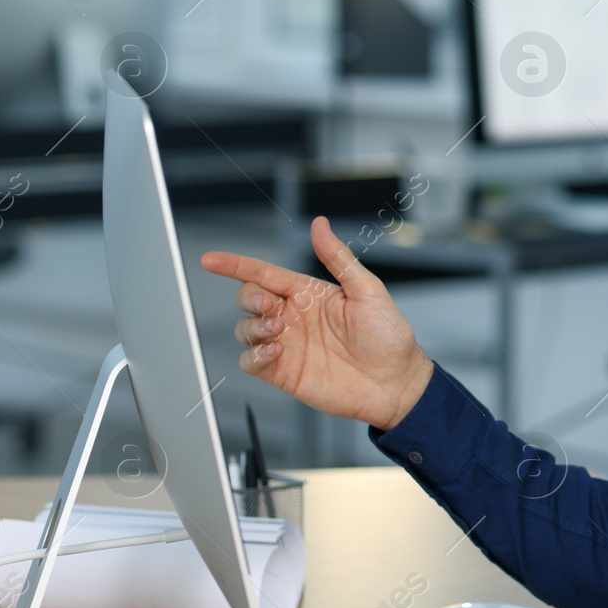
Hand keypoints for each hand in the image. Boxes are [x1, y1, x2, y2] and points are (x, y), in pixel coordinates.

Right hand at [200, 216, 433, 430]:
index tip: (211, 259)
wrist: (396, 383)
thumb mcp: (367, 290)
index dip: (236, 265)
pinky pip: (251, 362)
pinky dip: (254, 355)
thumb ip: (338, 257)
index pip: (265, 274)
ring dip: (253, 326)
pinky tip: (274, 351)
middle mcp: (294, 317)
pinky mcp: (284, 372)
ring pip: (245, 329)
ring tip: (279, 331)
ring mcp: (287, 345)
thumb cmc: (389, 337)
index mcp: (309, 293)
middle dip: (249, 297)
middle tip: (269, 306)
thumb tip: (320, 224)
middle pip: (249, 298)